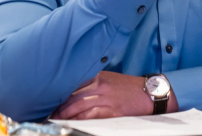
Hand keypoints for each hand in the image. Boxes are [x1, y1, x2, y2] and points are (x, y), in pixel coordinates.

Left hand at [51, 72, 177, 119]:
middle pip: (73, 96)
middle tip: (49, 114)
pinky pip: (91, 116)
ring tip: (56, 120)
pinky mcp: (113, 110)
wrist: (153, 92)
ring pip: (79, 106)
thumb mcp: (112, 80)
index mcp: (99, 76)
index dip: (59, 94)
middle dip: (59, 107)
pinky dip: (79, 120)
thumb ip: (94, 83)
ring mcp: (106, 98)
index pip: (73, 84)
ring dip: (66, 115)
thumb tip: (76, 92)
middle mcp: (100, 85)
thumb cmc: (132, 88)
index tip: (49, 100)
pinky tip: (72, 123)